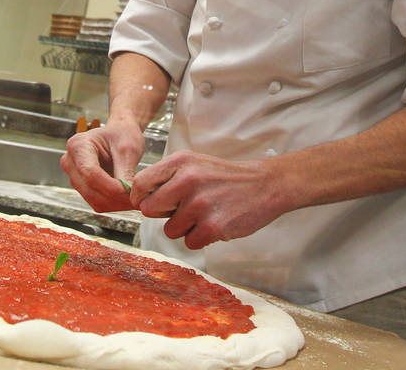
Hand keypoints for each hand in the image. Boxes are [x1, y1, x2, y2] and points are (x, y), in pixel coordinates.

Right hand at [60, 122, 146, 211]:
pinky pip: (96, 203)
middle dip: (115, 198)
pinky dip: (113, 204)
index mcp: (78, 145)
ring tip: (134, 199)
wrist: (119, 134)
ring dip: (115, 204)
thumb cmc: (122, 135)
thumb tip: (128, 195)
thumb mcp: (127, 148)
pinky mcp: (82, 187)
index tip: (130, 192)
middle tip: (137, 199)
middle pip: (90, 189)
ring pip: (93, 200)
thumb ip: (125, 171)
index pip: (90, 173)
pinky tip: (126, 199)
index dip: (111, 186)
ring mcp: (74, 176)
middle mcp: (70, 162)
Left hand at [132, 151, 287, 249]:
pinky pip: (189, 242)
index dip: (140, 197)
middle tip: (183, 208)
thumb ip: (167, 177)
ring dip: (185, 227)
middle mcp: (187, 180)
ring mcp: (200, 204)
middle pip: (149, 210)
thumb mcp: (194, 163)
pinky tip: (215, 223)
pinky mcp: (213, 226)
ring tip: (204, 214)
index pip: (140, 183)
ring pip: (170, 230)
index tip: (147, 203)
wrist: (265, 185)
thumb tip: (140, 199)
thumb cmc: (225, 177)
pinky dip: (200, 238)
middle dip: (163, 214)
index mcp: (180, 162)